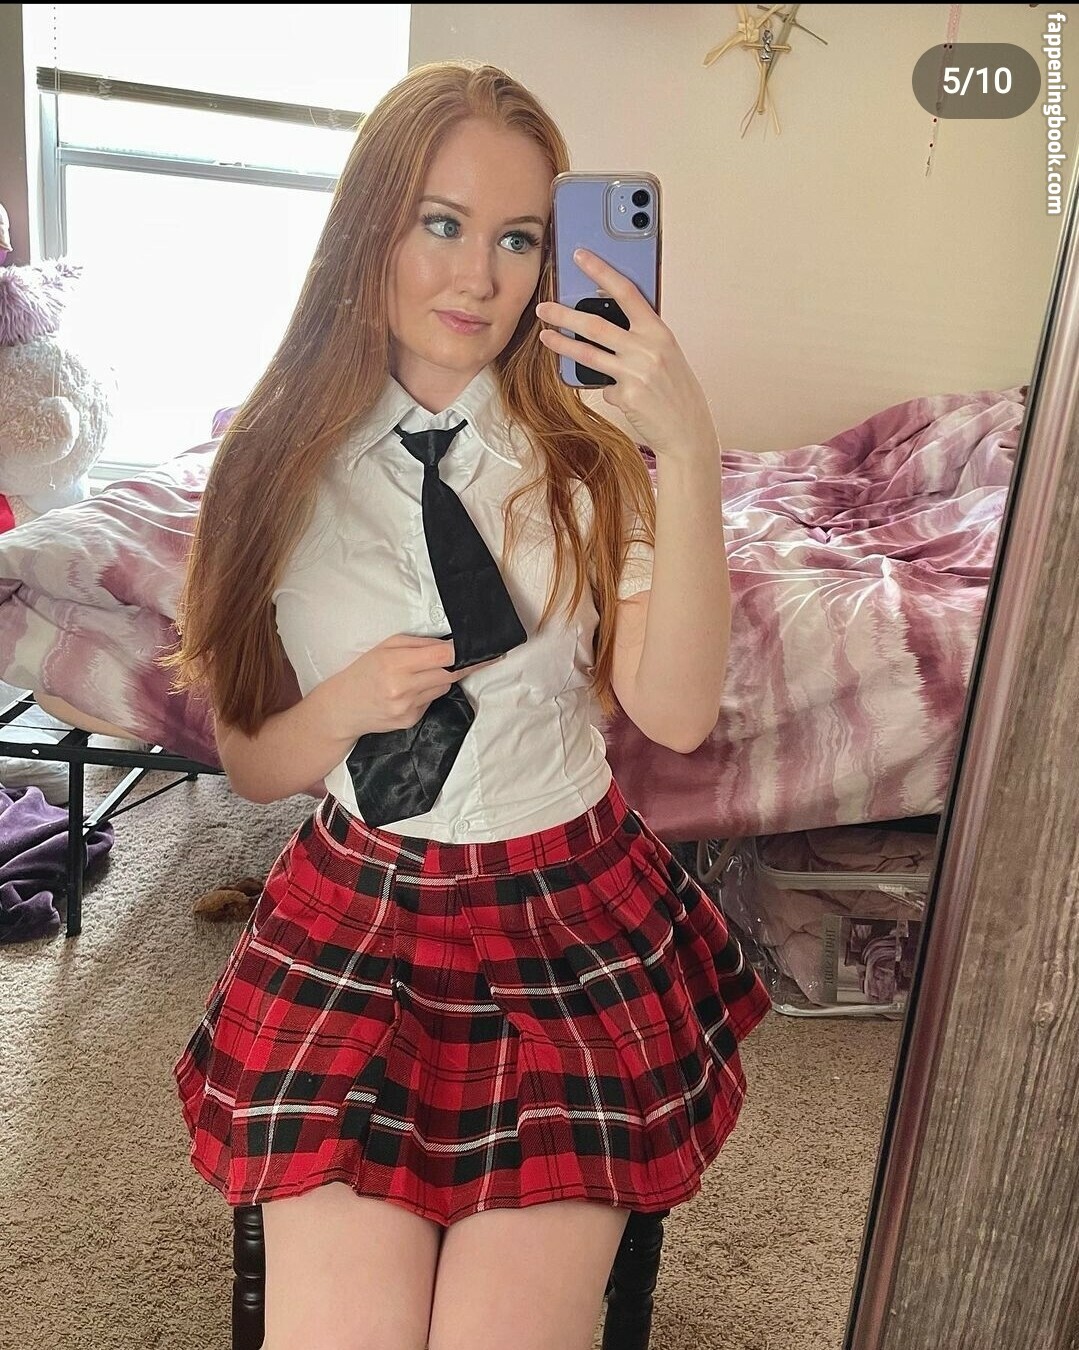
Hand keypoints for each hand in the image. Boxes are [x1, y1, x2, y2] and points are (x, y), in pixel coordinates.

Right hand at [325, 634, 494, 737]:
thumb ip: (419, 644)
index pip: (443, 656)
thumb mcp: (386, 647)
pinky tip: (409, 692)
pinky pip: (432, 701)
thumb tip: (451, 644)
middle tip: (468, 656)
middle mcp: (403, 687)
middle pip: (450, 673)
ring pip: (443, 686)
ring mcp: (408, 707)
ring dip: (439, 678)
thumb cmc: (365, 671)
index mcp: (396, 663)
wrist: (343, 707)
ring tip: (417, 675)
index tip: (486, 649)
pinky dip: (427, 693)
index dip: (466, 652)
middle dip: (458, 664)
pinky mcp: (410, 721)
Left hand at [535, 249, 719, 465]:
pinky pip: (603, 387)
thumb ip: (641, 337)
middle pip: (596, 324)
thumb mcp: (666, 355)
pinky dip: (608, 389)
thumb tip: (605, 322)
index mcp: (659, 331)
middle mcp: (647, 348)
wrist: (688, 430)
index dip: (601, 271)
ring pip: (588, 353)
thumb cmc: (676, 391)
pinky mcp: (625, 395)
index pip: (626, 292)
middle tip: (543, 307)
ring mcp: (635, 372)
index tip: (581, 257)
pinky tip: (623, 396)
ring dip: (562, 344)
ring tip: (545, 335)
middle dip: (564, 314)